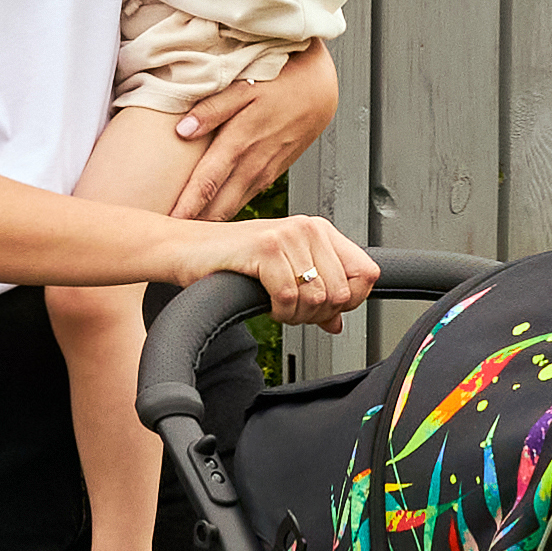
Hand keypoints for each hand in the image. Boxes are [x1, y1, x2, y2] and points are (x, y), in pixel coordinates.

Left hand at [163, 45, 338, 222]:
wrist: (318, 91)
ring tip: (182, 236)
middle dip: (192, 224)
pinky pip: (244, 200)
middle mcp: (252, 165)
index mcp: (239, 142)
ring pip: (232, 208)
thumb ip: (212, 109)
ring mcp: (264, 174)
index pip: (205, 184)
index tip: (164, 225)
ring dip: (208, 222)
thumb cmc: (279, 83)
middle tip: (166, 239)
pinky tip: (209, 218)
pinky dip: (225, 212)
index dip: (185, 207)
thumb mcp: (244, 87)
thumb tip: (182, 130)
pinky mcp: (271, 176)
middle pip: (217, 207)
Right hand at [223, 211, 377, 324]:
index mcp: (320, 231)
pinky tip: (266, 303)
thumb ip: (316, 294)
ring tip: (278, 306)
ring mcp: (288, 236)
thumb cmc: (231, 259)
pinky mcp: (266, 249)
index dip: (350, 301)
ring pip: (317, 298)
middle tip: (294, 311)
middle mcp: (309, 228)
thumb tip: (337, 322)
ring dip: (295, 315)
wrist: (185, 249)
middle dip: (318, 314)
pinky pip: (288, 297)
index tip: (325, 308)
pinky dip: (278, 311)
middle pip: (342, 292)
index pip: (367, 273)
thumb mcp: (283, 274)